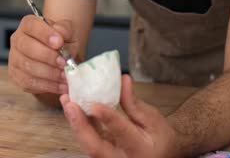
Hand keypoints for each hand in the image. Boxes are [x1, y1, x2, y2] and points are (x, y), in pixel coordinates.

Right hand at [8, 15, 73, 94]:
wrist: (56, 55)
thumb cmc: (60, 42)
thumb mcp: (67, 32)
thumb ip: (65, 31)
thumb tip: (61, 36)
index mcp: (28, 25)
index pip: (31, 25)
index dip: (44, 34)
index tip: (59, 42)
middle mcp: (17, 40)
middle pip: (26, 47)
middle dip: (47, 56)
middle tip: (64, 63)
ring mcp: (14, 59)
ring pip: (28, 67)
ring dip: (49, 73)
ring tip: (65, 76)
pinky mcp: (16, 76)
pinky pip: (29, 82)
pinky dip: (47, 85)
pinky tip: (61, 85)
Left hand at [60, 75, 183, 157]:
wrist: (162, 153)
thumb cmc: (160, 136)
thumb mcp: (152, 118)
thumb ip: (134, 102)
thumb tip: (123, 79)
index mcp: (140, 148)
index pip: (122, 133)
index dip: (108, 118)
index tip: (94, 104)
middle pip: (96, 146)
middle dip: (80, 125)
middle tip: (70, 104)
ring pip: (88, 144)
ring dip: (76, 123)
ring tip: (67, 101)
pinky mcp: (102, 154)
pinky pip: (88, 140)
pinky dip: (80, 124)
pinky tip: (73, 108)